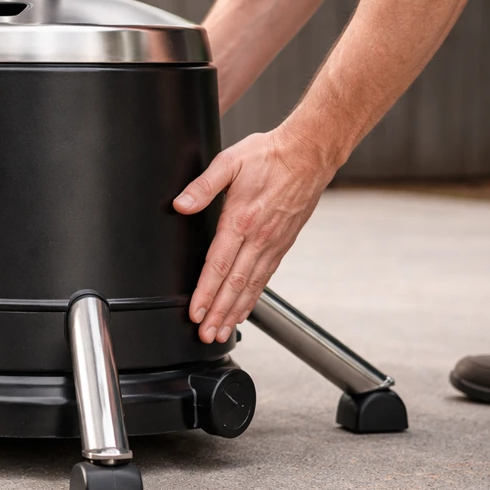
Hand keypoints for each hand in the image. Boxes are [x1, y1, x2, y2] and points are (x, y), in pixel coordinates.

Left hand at [173, 127, 336, 343]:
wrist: (310, 153)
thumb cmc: (269, 155)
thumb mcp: (229, 161)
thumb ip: (202, 186)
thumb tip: (180, 205)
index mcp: (241, 220)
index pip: (218, 265)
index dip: (205, 292)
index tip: (195, 312)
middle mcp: (259, 238)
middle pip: (234, 284)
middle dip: (218, 313)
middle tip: (205, 335)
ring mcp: (273, 244)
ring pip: (250, 286)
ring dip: (234, 312)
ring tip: (221, 333)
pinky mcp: (282, 244)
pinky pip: (264, 278)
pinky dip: (252, 299)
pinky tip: (243, 311)